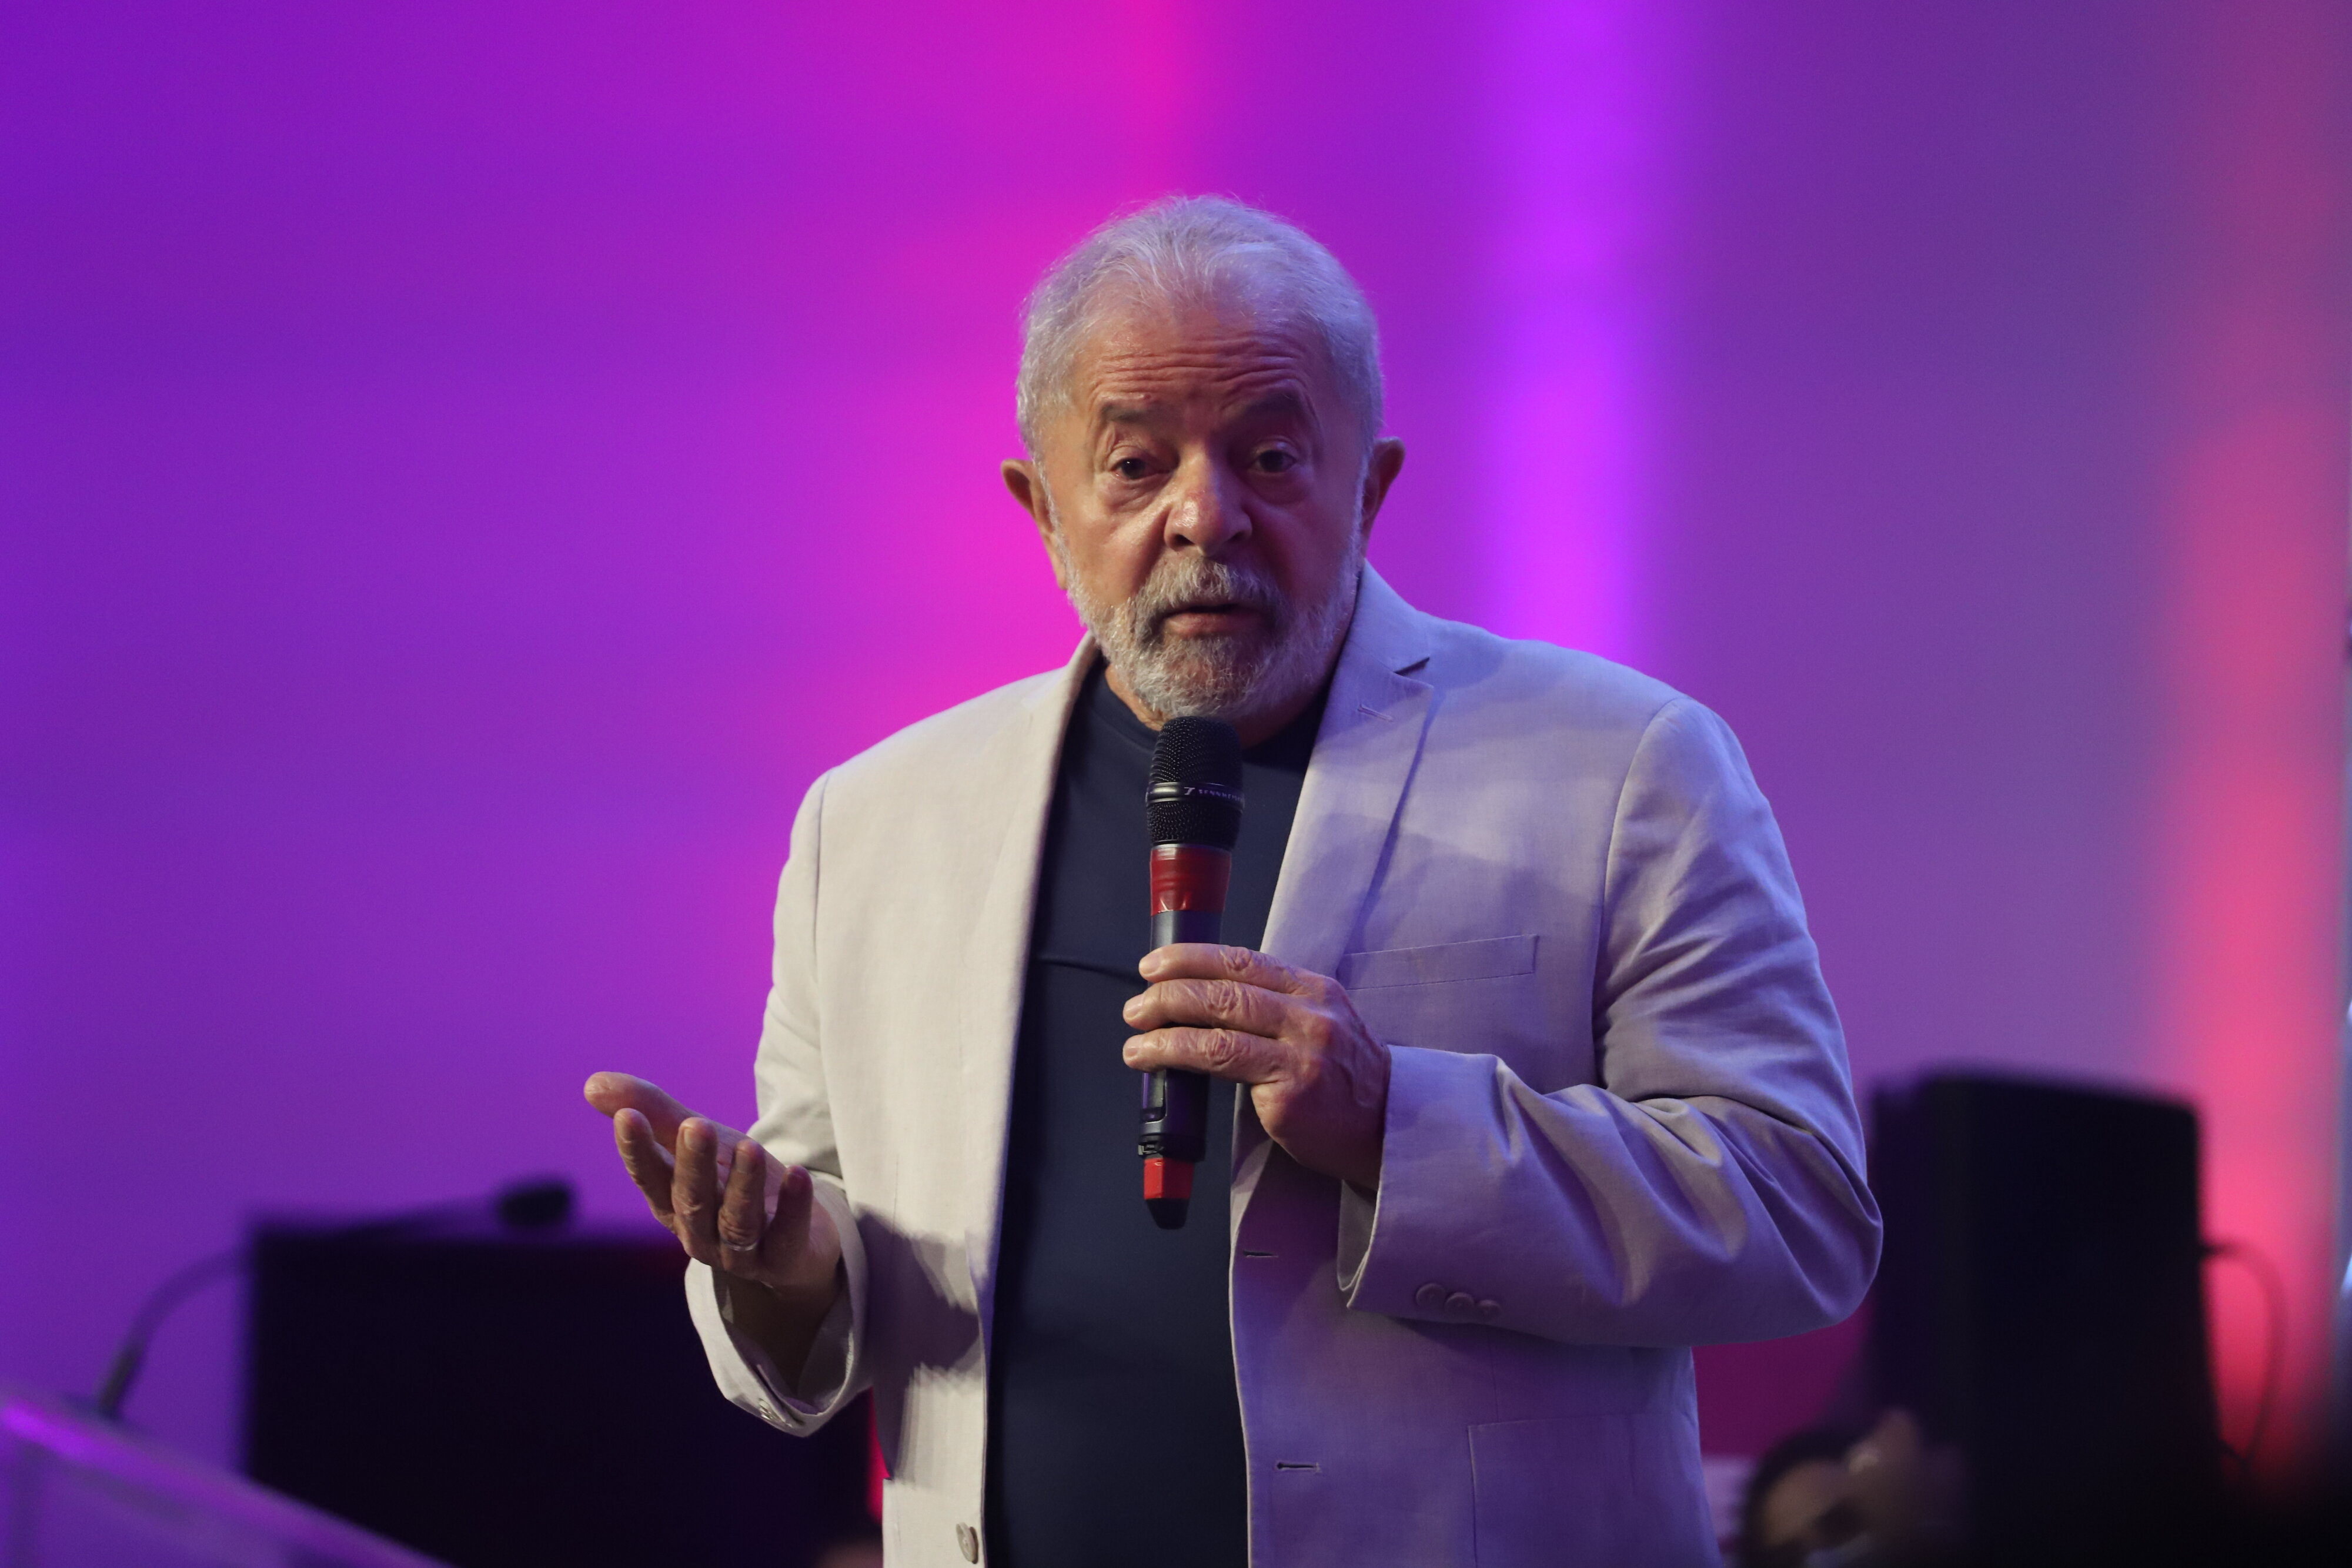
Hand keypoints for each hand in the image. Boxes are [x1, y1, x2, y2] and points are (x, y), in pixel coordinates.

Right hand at [582, 1073, 841, 1368]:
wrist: (794, 1239)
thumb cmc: (734, 1182)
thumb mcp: (698, 1144)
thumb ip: (655, 1112)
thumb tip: (592, 1083)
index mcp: (672, 1203)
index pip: (648, 1178)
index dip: (636, 1151)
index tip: (627, 1117)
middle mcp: (701, 1231)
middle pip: (692, 1201)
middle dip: (693, 1165)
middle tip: (697, 1126)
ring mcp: (742, 1251)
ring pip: (737, 1222)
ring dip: (742, 1186)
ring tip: (748, 1146)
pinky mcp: (785, 1258)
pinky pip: (787, 1236)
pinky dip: (792, 1207)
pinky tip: (798, 1173)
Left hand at [1121, 944, 1389, 1189]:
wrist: (1389, 1129)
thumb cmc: (1345, 1080)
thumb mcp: (1323, 1025)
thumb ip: (1276, 1007)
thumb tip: (1204, 1000)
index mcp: (1315, 990)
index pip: (1244, 961)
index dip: (1192, 958)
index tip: (1155, 965)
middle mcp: (1310, 1016)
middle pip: (1225, 992)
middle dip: (1169, 994)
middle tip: (1137, 1006)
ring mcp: (1302, 1055)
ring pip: (1218, 1029)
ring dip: (1165, 1031)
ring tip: (1135, 1039)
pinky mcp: (1290, 1094)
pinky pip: (1223, 1068)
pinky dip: (1180, 1059)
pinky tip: (1157, 1063)